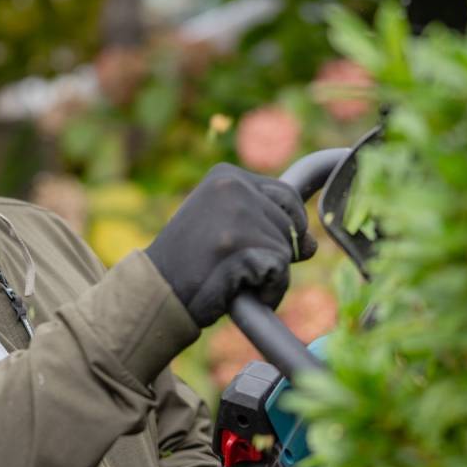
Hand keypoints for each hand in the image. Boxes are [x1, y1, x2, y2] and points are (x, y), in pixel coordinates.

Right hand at [146, 163, 316, 327]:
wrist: (155, 291)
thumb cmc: (189, 262)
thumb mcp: (221, 224)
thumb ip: (262, 221)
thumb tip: (312, 245)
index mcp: (226, 175)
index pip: (287, 195)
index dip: (285, 227)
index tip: (256, 245)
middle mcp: (232, 187)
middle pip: (292, 224)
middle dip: (277, 252)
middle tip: (239, 265)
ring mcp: (236, 217)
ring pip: (287, 251)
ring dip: (269, 274)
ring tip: (233, 278)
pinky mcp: (240, 248)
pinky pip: (280, 273)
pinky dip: (268, 292)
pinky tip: (238, 291)